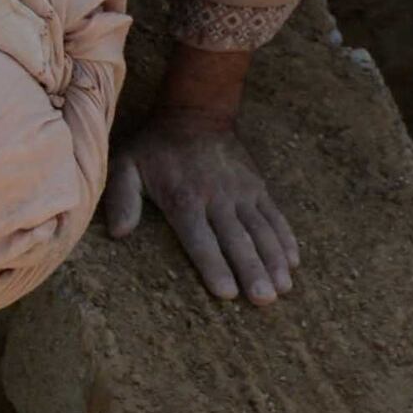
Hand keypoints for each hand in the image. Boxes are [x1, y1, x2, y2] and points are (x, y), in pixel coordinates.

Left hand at [105, 120, 300, 303]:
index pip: (201, 240)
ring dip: (274, 261)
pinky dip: (286, 239)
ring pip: (262, 231)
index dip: (214, 266)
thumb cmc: (156, 147)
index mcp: (184, 199)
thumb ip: (122, 198)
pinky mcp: (258, 187)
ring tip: (283, 289)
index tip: (228, 293)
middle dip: (253, 271)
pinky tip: (294, 263)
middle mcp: (218, 198)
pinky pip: (275, 216)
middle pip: (238, 241)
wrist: (196, 112)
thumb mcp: (127, 165)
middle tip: (264, 300)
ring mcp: (242, 192)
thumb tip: (119, 233)